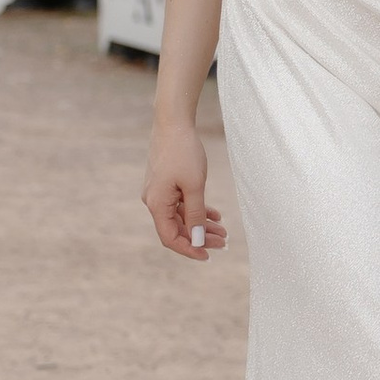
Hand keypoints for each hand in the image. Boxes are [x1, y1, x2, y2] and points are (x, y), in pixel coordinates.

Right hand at [144, 123, 226, 262]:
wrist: (174, 124)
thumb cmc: (184, 152)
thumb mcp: (194, 186)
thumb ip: (195, 215)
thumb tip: (196, 239)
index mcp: (157, 204)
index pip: (170, 237)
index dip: (188, 249)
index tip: (207, 256)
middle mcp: (155, 201)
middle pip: (177, 229)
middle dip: (200, 237)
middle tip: (224, 242)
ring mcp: (160, 193)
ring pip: (182, 217)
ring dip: (201, 225)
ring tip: (224, 231)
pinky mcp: (167, 185)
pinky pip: (182, 205)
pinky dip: (198, 211)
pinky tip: (215, 216)